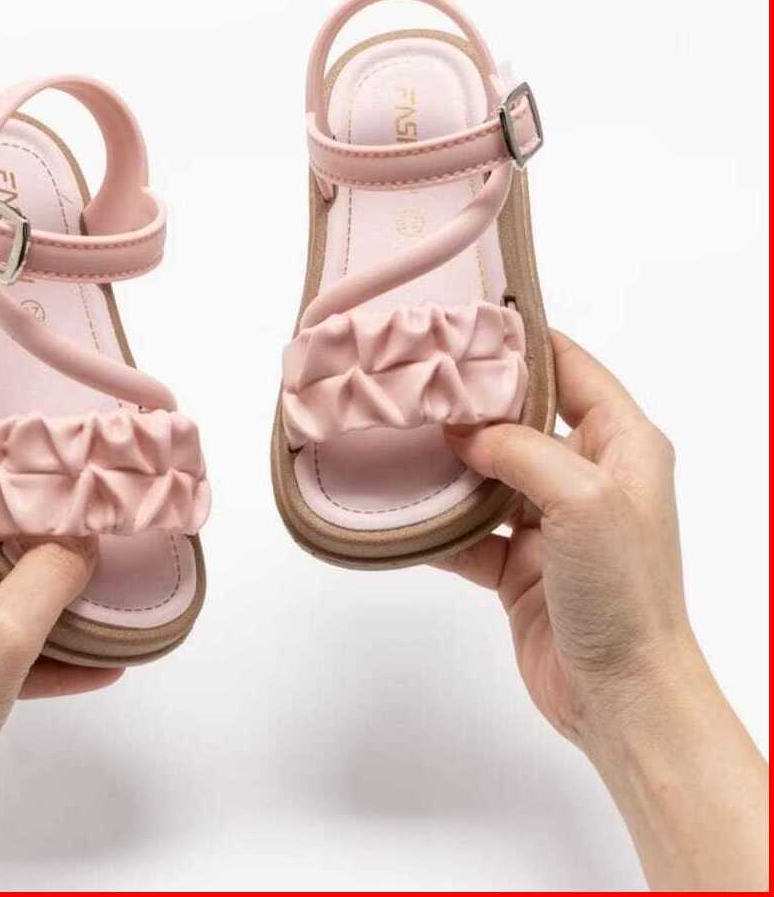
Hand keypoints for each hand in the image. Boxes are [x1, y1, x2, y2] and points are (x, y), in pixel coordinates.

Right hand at [441, 330, 688, 745]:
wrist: (620, 693)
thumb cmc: (622, 590)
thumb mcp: (581, 498)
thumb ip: (518, 449)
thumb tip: (461, 427)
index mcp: (622, 444)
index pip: (570, 367)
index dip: (520, 342)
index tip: (463, 324)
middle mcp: (586, 475)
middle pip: (520, 417)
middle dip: (470, 402)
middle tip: (413, 378)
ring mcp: (551, 522)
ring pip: (488, 474)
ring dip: (447, 464)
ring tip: (396, 436)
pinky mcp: (519, 564)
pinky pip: (469, 531)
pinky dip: (437, 525)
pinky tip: (400, 511)